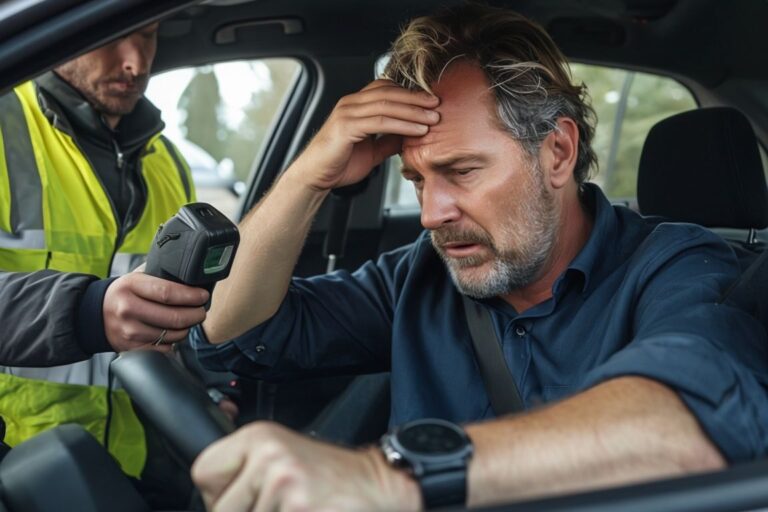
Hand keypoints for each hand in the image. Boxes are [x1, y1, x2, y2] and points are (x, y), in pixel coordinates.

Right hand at [103, 271, 208, 352]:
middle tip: (201, 310)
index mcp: (131, 286)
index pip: (168, 293)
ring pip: (173, 334)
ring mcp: (130, 331)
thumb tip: (192, 274)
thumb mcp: (137, 277)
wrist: (95, 314)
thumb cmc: (125, 293)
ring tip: (188, 320)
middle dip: (196, 314)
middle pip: (174, 317)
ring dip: (187, 328)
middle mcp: (128, 309)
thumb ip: (160, 274)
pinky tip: (174, 332)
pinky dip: (175, 341)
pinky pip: (165, 348)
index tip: (203, 296)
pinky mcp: (132, 349)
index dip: (191, 296)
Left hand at [191, 422, 420, 511]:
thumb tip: (210, 501)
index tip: (241, 497)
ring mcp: (285, 484)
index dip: (219, 494)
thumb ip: (244, 471)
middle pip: (221, 509)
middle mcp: (269, 456)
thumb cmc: (330, 476)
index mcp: (259, 437)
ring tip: (296, 508)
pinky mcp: (300, 508)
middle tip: (277, 506)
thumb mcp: (280, 458)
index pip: (202, 472)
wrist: (378, 485)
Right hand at [294, 79, 439, 190]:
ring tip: (433, 119)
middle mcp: (350, 104)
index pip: (385, 88)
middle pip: (389, 93)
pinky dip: (401, 124)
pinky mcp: (346, 127)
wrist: (316, 177)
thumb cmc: (339, 164)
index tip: (430, 101)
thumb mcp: (372, 150)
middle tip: (438, 105)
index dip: (409, 93)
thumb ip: (388, 140)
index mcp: (355, 105)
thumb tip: (408, 136)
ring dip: (413, 111)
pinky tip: (417, 130)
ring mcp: (347, 113)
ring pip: (386, 105)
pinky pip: (379, 122)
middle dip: (416, 98)